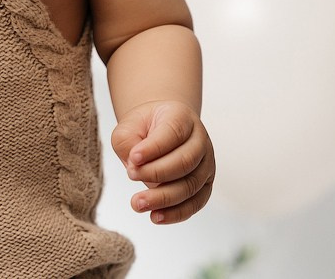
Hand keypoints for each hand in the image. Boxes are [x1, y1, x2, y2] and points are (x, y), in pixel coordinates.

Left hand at [110, 100, 214, 223]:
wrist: (160, 130)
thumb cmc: (143, 128)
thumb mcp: (129, 126)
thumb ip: (128, 142)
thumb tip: (135, 168)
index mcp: (182, 117)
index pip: (172, 133)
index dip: (153, 148)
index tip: (132, 158)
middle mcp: (200, 140)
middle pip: (185, 161)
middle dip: (156, 173)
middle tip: (130, 176)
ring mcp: (206, 164)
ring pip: (191, 185)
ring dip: (163, 198)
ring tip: (137, 203)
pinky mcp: (205, 185)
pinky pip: (195, 203)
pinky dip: (176, 213)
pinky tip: (156, 216)